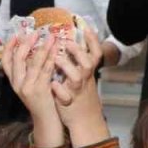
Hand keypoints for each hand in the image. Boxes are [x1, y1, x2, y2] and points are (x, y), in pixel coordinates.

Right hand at [3, 32, 63, 143]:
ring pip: (32, 63)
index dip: (8, 48)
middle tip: (35, 33)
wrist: (47, 123)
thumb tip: (33, 52)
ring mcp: (28, 88)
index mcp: (14, 83)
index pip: (5, 62)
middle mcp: (18, 85)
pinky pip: (45, 71)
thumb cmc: (42, 102)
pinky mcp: (39, 91)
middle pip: (17, 59)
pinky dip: (50, 59)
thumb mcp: (31, 87)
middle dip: (26, 43)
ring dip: (42, 48)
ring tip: (51, 37)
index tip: (15, 35)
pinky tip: (55, 51)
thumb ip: (29, 73)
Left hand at [53, 28, 109, 146]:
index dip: (92, 40)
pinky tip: (52, 84)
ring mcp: (77, 90)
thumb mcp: (85, 77)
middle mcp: (85, 79)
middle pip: (87, 62)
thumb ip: (80, 62)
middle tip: (66, 42)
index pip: (95, 53)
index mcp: (88, 72)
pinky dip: (59, 90)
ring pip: (76, 77)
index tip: (85, 26)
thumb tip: (74, 42)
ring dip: (66, 66)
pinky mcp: (68, 102)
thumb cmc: (83, 95)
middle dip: (77, 51)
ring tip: (55, 58)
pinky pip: (65, 96)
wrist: (85, 121)